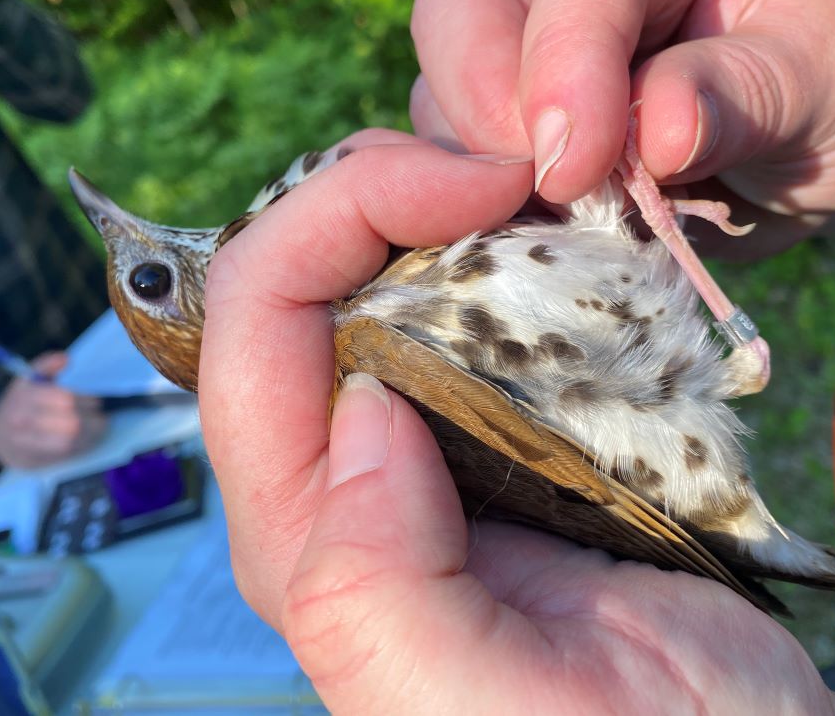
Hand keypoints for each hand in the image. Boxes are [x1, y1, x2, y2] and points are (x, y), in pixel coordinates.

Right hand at [0, 352, 106, 469]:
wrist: (0, 437)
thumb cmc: (22, 402)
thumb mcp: (29, 379)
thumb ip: (46, 365)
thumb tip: (65, 359)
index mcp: (23, 395)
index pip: (65, 399)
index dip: (85, 399)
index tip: (94, 399)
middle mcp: (20, 420)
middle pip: (70, 421)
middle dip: (90, 417)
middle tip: (99, 413)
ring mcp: (24, 442)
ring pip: (70, 439)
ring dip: (89, 432)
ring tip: (97, 424)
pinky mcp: (31, 460)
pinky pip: (64, 453)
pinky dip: (81, 444)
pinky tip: (87, 437)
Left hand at [198, 132, 834, 713]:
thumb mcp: (465, 702)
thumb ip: (372, 579)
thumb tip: (361, 404)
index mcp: (306, 526)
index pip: (253, 321)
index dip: (338, 216)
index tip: (472, 187)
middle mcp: (347, 468)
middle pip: (309, 270)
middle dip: (393, 190)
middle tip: (518, 173)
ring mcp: (434, 438)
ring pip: (393, 269)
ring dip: (460, 208)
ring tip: (554, 190)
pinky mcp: (510, 424)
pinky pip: (485, 299)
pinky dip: (525, 245)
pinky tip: (581, 237)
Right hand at [410, 0, 834, 254]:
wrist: (820, 143)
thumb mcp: (827, 81)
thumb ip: (746, 94)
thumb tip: (654, 133)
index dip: (564, 59)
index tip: (576, 167)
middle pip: (461, 10)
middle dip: (491, 114)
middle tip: (563, 198)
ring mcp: (522, 53)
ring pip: (440, 96)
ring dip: (488, 177)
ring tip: (580, 228)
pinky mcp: (504, 131)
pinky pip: (453, 169)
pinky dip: (486, 215)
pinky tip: (553, 243)